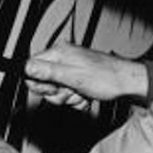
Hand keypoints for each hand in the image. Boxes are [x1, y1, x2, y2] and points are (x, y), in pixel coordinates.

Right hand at [25, 42, 147, 107]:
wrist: (126, 83)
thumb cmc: (106, 77)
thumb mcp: (73, 76)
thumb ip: (48, 72)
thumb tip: (26, 67)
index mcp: (59, 53)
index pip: (32, 67)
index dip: (39, 82)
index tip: (53, 88)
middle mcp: (63, 59)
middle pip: (43, 81)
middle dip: (56, 92)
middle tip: (70, 90)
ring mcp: (70, 69)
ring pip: (56, 90)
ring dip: (68, 97)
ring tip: (81, 93)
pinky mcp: (76, 79)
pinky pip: (67, 94)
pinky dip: (75, 99)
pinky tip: (85, 96)